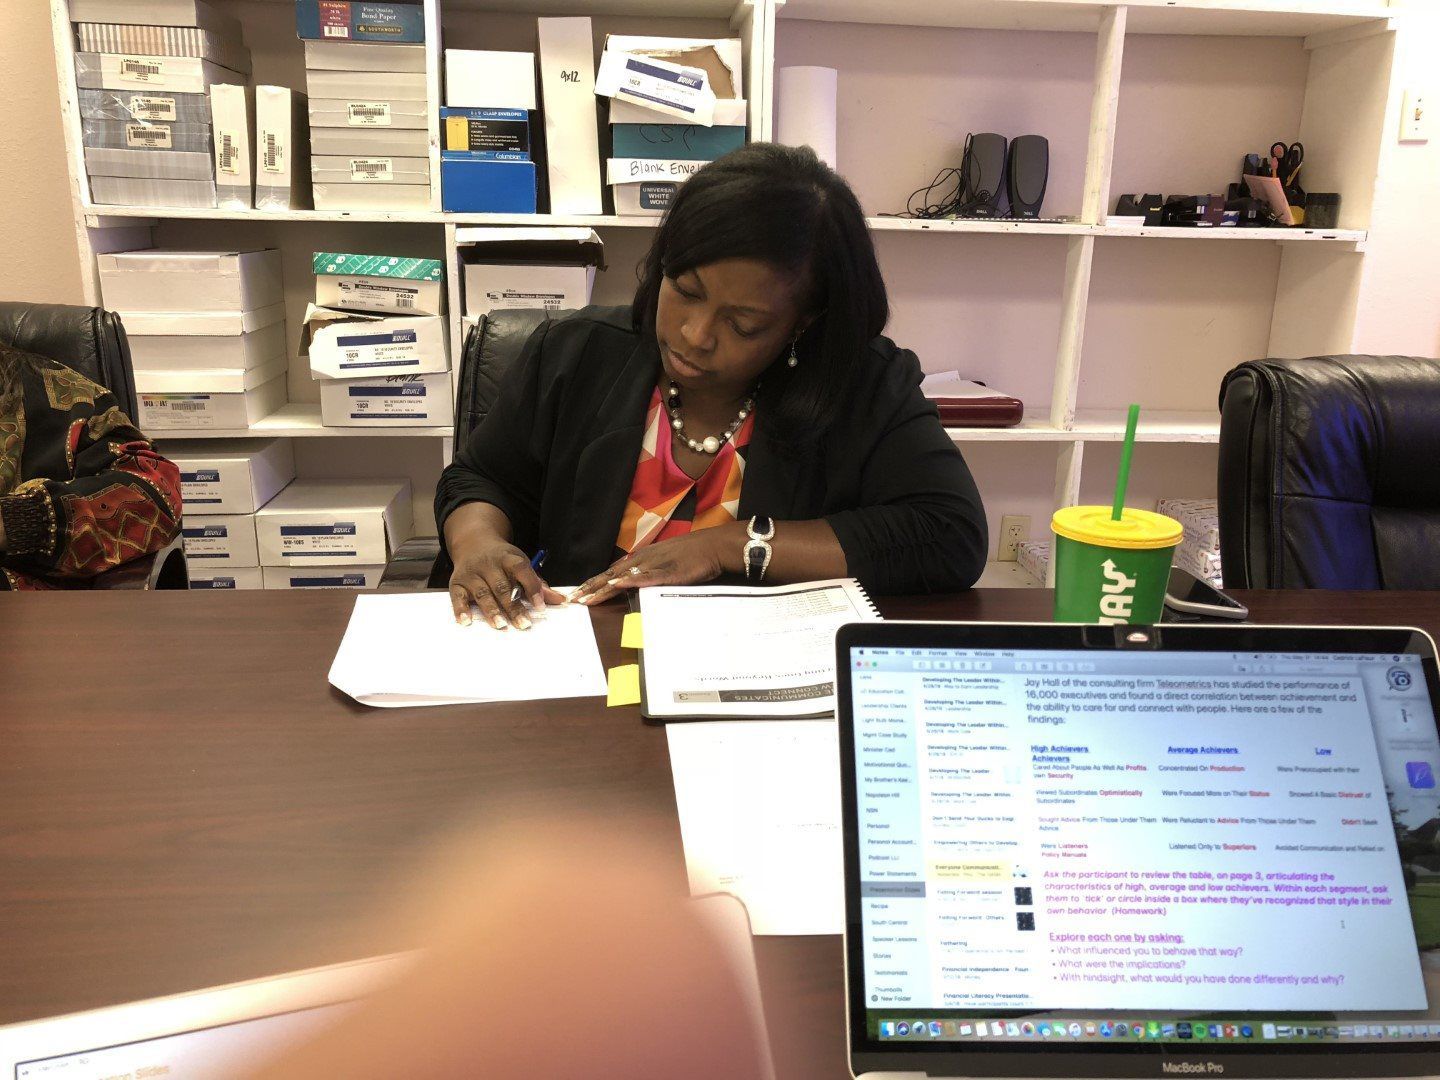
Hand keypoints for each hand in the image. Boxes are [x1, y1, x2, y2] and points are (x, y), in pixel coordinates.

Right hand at [448, 540, 564, 629]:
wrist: (474, 543)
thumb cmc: (502, 560)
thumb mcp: (520, 564)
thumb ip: (536, 583)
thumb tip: (559, 600)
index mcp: (508, 557)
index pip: (521, 569)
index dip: (532, 587)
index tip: (540, 606)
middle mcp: (488, 564)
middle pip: (502, 586)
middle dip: (513, 606)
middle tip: (524, 624)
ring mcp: (471, 573)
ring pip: (482, 593)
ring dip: (491, 610)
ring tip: (500, 624)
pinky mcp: (456, 582)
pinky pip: (457, 597)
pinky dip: (461, 609)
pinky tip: (467, 621)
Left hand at [572, 528, 732, 606]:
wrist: (713, 546)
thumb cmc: (693, 555)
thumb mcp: (666, 562)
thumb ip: (650, 572)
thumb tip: (635, 583)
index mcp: (642, 558)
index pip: (612, 572)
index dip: (594, 583)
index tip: (580, 593)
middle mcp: (643, 559)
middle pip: (611, 574)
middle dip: (591, 587)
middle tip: (574, 599)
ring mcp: (654, 564)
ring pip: (622, 577)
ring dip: (603, 587)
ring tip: (587, 597)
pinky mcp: (667, 572)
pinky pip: (645, 577)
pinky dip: (629, 581)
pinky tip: (616, 584)